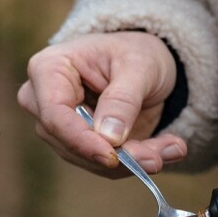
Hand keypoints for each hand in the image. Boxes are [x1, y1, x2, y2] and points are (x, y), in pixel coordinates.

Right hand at [17, 31, 187, 177]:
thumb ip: (123, 99)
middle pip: (69, 143)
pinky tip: (168, 150)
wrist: (144, 63)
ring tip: (172, 148)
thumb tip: (109, 137)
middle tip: (157, 157)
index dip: (81, 140)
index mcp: (49, 69)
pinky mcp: (80, 146)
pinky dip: (137, 161)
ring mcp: (60, 127)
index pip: (54, 115)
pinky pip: (104, 164)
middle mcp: (44, 102)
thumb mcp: (139, 65)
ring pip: (89, 159)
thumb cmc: (135, 53)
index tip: (112, 156)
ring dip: (133, 160)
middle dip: (116, 156)